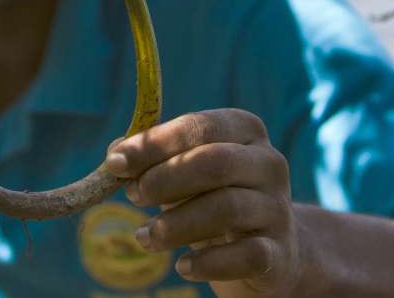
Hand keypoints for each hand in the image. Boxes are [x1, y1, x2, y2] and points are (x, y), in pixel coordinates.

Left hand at [103, 109, 304, 297]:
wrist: (269, 249)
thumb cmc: (214, 198)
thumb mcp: (184, 172)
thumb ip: (150, 160)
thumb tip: (114, 155)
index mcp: (245, 131)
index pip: (199, 127)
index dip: (154, 143)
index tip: (114, 163)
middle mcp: (269, 163)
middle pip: (215, 163)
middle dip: (165, 179)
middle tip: (132, 196)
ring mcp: (277, 208)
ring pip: (226, 208)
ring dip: (175, 224)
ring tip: (145, 237)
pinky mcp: (279, 252)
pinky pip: (245, 255)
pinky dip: (208, 262)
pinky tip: (183, 266)